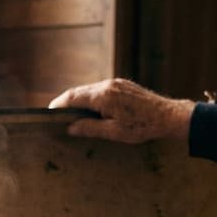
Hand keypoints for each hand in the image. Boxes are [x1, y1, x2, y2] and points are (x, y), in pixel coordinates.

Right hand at [48, 78, 195, 143]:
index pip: (73, 98)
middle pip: (79, 92)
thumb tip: (70, 128)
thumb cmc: (143, 126)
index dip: (58, 105)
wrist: (168, 116)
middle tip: (55, 114)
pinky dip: (91, 97)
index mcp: (103, 96)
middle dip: (65, 102)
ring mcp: (115, 83)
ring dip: (78, 100)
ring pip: (89, 90)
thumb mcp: (114, 132)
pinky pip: (100, 89)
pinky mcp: (122, 85)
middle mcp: (107, 85)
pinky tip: (90, 109)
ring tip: (71, 113)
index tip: (48, 112)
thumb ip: (90, 128)